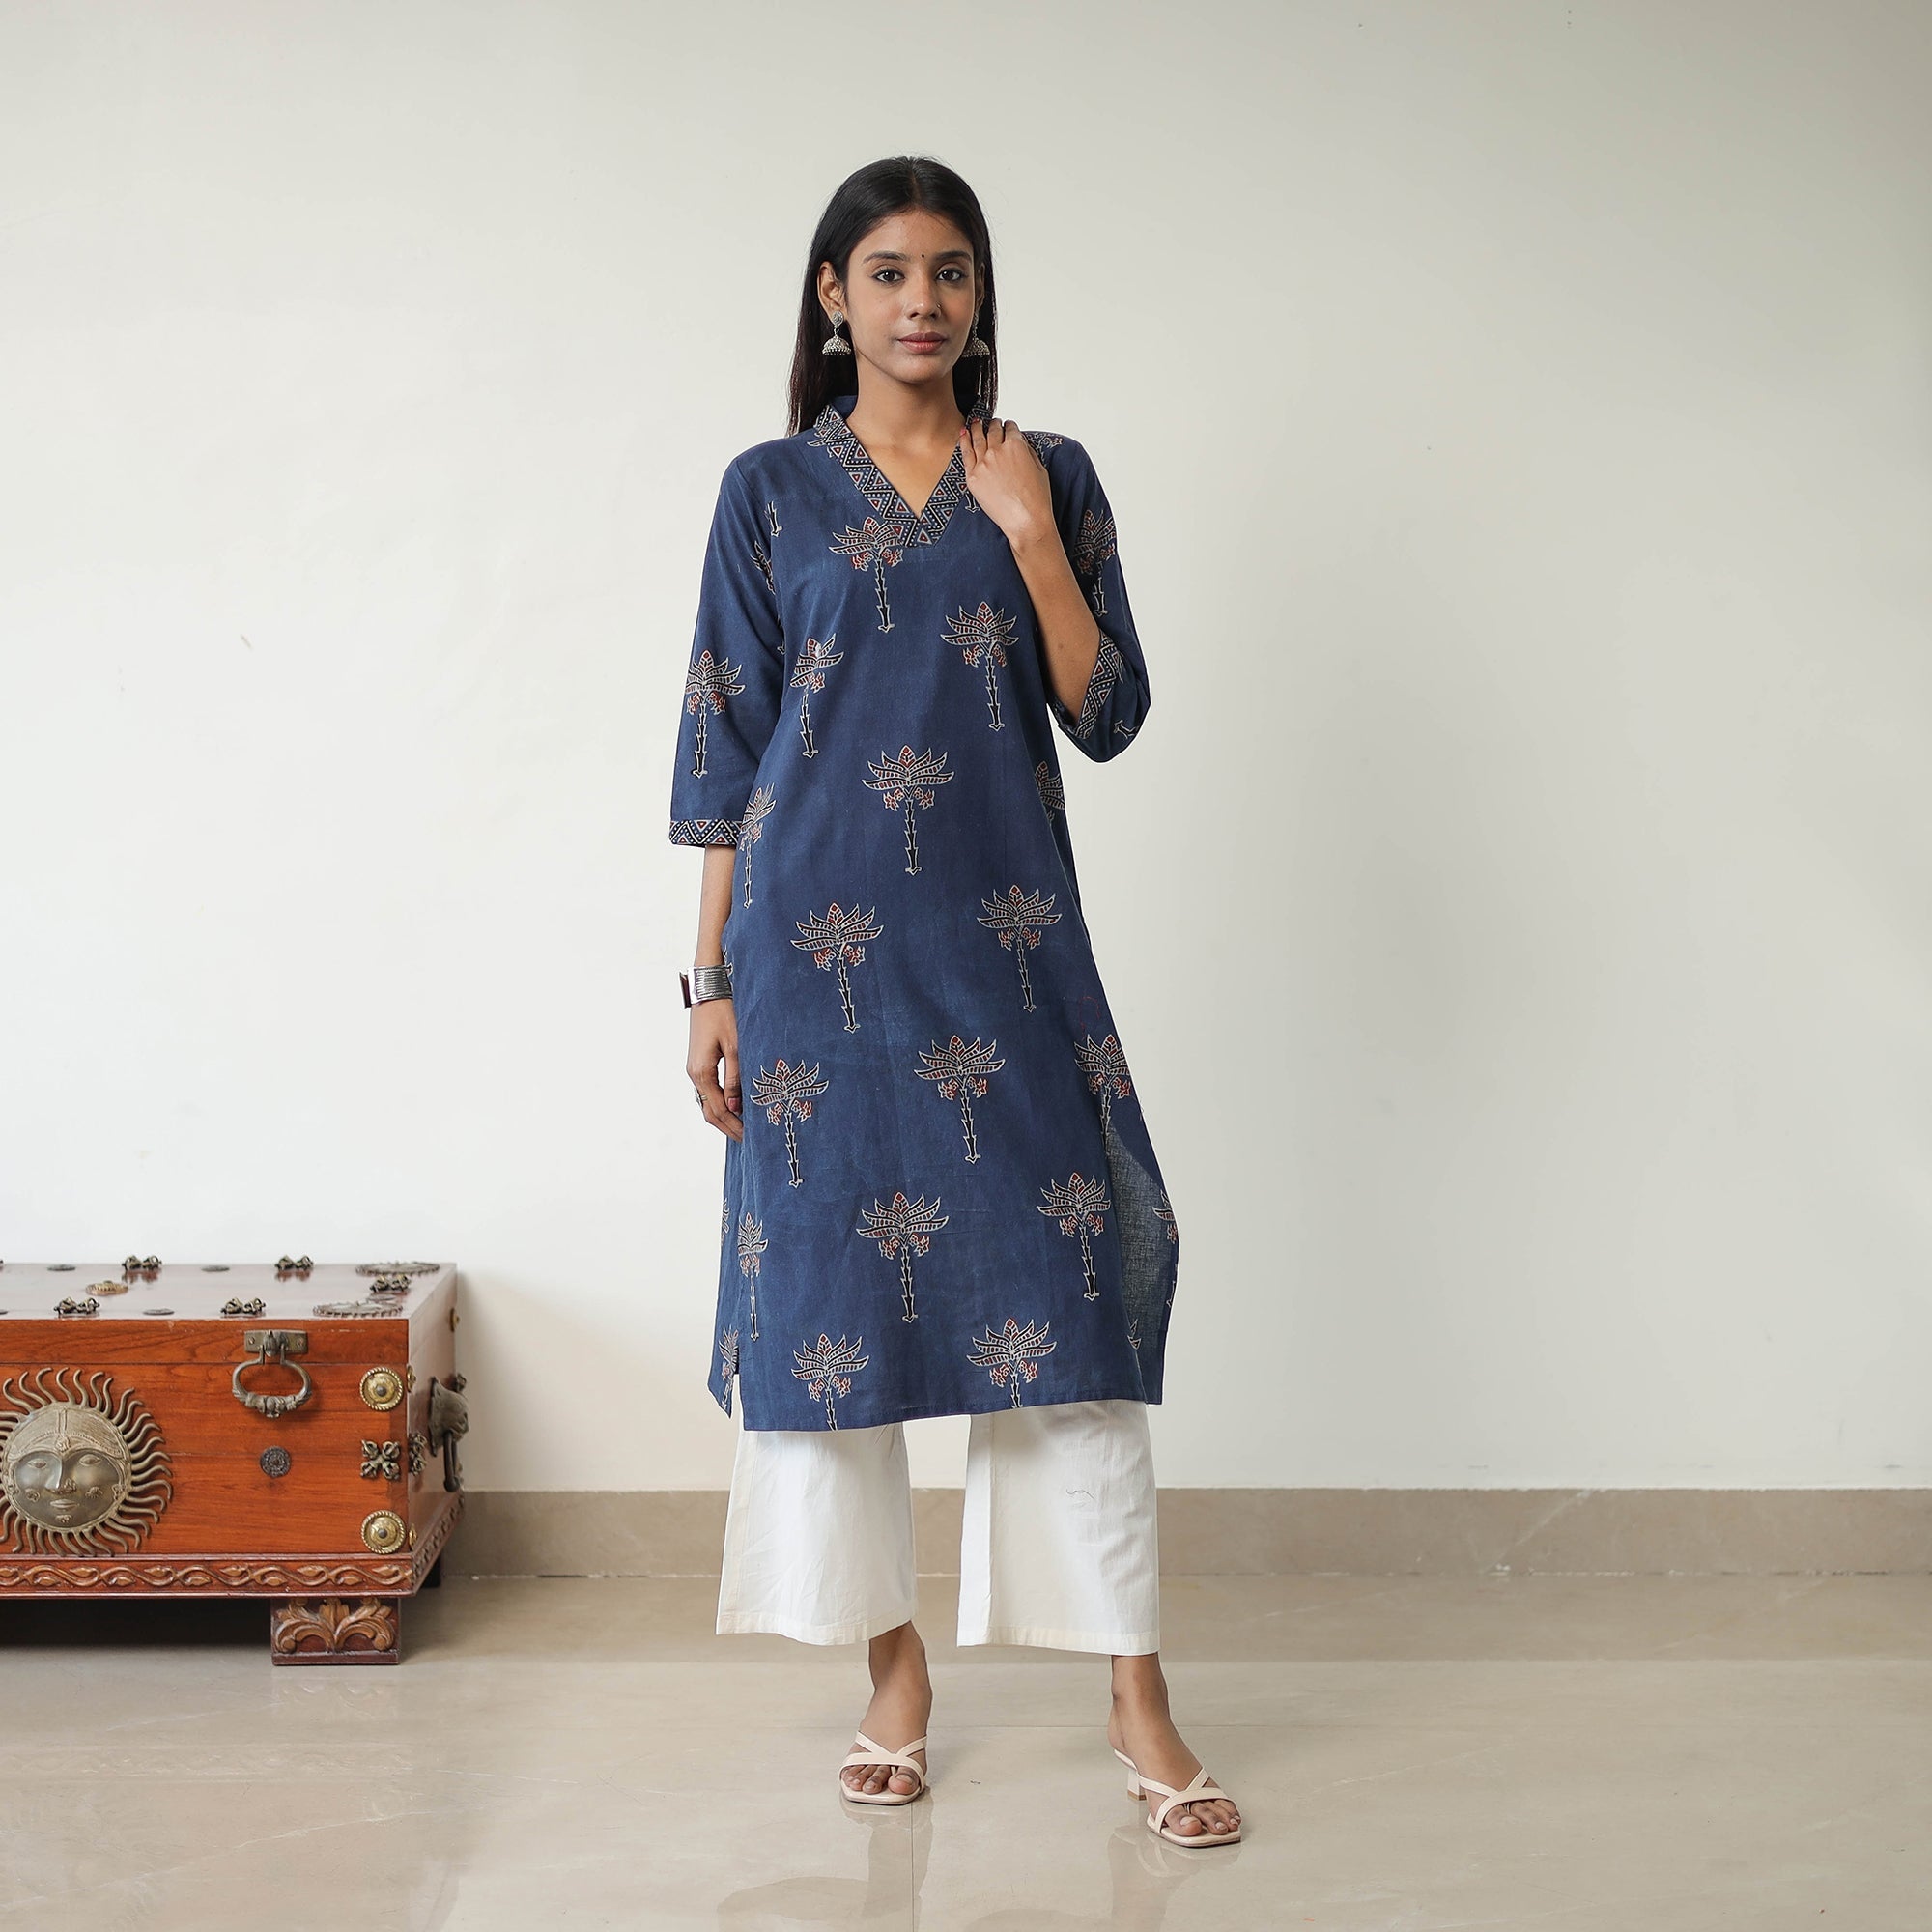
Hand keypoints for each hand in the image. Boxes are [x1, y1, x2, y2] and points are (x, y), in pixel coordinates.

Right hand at [687, 998, 743, 1140]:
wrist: (709, 991)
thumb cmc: (724, 1014)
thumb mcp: (735, 1046)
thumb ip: (736, 1078)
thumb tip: (736, 1107)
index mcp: (701, 1073)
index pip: (717, 1110)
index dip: (734, 1126)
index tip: (750, 1138)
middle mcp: (694, 1074)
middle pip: (709, 1111)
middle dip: (728, 1127)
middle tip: (747, 1140)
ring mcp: (695, 1069)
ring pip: (707, 1102)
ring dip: (723, 1117)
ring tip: (743, 1128)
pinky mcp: (700, 1062)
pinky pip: (708, 1091)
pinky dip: (720, 1104)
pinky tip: (734, 1107)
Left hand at [959, 416, 1053, 548]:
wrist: (1025, 521)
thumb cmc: (1036, 499)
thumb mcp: (1039, 468)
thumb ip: (1027, 451)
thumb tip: (1020, 444)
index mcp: (1016, 446)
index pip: (1011, 428)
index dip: (1010, 426)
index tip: (1008, 426)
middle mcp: (998, 451)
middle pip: (993, 431)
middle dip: (994, 425)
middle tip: (993, 423)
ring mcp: (983, 463)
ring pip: (978, 438)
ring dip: (977, 428)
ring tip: (976, 423)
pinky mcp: (973, 477)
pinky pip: (965, 453)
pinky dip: (964, 440)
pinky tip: (963, 433)